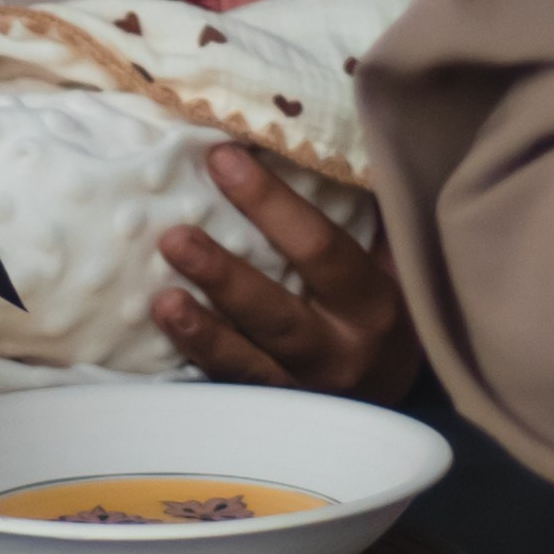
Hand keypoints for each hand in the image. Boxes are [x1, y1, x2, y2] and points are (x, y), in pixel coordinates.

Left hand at [153, 146, 419, 401]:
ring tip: (160, 301)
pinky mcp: (273, 417)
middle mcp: (341, 352)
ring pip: (249, 362)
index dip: (271, 203)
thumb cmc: (378, 305)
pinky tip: (167, 337)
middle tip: (174, 238)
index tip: (222, 159)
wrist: (392, 394)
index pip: (320, 249)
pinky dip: (199, 363)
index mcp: (372, 303)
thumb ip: (360, 214)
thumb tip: (307, 137)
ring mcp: (305, 391)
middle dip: (225, 277)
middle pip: (278, 314)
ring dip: (202, 333)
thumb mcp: (390, 262)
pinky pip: (232, 390)